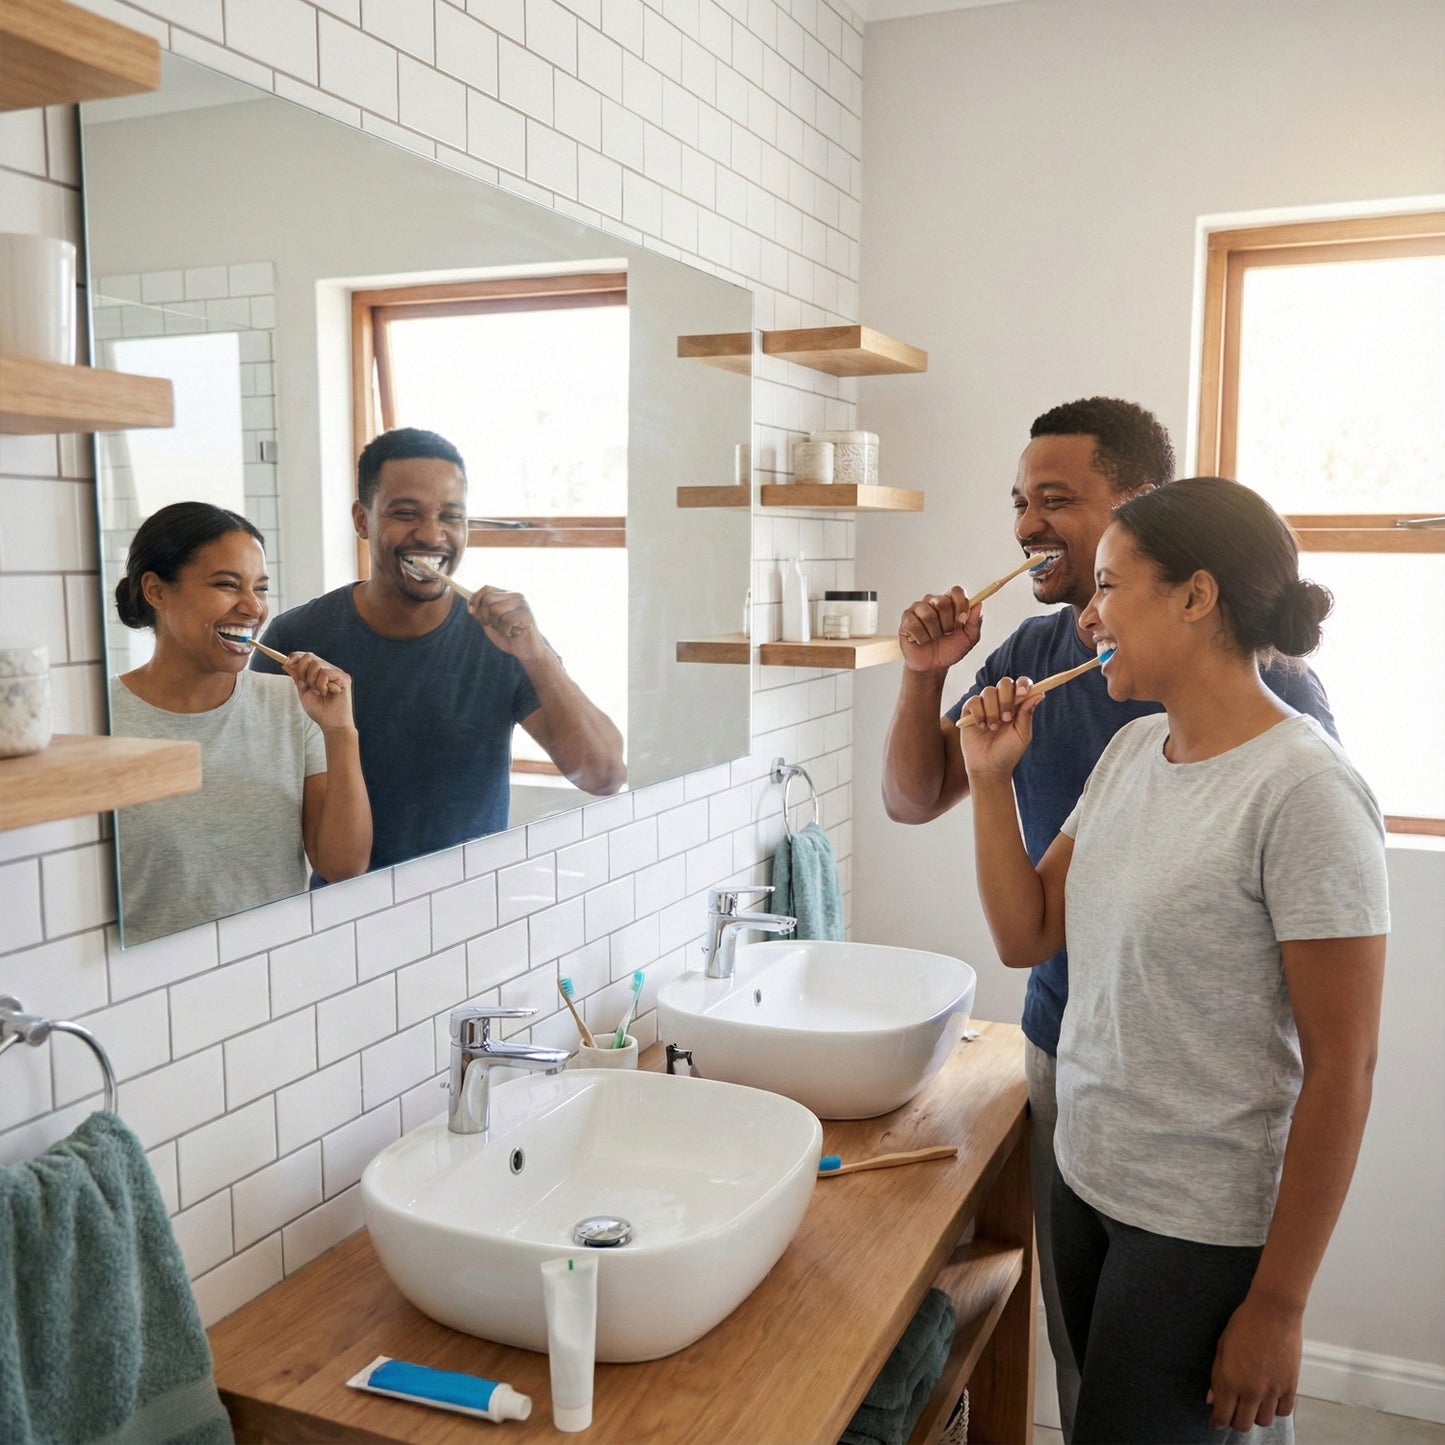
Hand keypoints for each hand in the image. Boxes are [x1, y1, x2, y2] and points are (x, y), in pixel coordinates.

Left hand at [282, 651, 354, 729]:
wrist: (331, 724)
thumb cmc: (319, 710)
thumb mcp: (303, 692)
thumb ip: (297, 678)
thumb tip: (286, 664)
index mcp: (318, 672)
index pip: (305, 656)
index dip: (294, 657)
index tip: (285, 664)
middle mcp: (328, 670)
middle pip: (309, 656)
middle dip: (301, 669)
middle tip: (304, 684)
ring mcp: (336, 673)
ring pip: (317, 664)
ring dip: (311, 679)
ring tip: (317, 692)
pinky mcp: (343, 678)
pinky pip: (326, 673)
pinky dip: (321, 684)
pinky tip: (325, 693)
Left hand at [467, 585, 545, 658]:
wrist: (529, 652)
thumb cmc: (510, 638)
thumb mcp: (491, 625)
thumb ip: (481, 615)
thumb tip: (471, 606)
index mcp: (508, 595)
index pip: (487, 589)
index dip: (475, 599)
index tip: (471, 611)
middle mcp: (516, 596)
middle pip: (488, 599)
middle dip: (485, 616)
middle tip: (494, 626)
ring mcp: (523, 604)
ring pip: (495, 610)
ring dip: (496, 625)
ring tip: (506, 631)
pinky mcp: (527, 614)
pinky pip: (506, 621)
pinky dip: (505, 631)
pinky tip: (514, 634)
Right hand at [898, 587, 981, 673]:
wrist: (933, 666)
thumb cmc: (950, 649)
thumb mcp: (969, 638)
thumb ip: (975, 622)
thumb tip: (979, 604)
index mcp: (950, 602)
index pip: (956, 591)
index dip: (961, 605)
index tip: (962, 620)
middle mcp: (933, 601)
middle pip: (942, 602)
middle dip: (947, 623)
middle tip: (945, 633)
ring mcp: (918, 609)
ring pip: (928, 615)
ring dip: (934, 633)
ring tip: (933, 638)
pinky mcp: (906, 619)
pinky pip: (915, 625)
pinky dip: (922, 638)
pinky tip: (922, 641)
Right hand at [957, 676, 1039, 781]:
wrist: (989, 766)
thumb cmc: (1008, 751)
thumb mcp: (1022, 734)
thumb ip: (1027, 713)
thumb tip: (1040, 694)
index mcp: (1017, 705)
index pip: (1021, 684)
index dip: (1023, 684)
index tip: (1023, 694)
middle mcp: (1001, 701)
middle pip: (1004, 682)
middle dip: (1006, 699)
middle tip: (1007, 718)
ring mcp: (985, 705)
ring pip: (988, 691)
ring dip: (992, 711)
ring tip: (993, 728)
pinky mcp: (969, 711)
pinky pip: (974, 701)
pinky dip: (979, 714)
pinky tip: (981, 727)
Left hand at [1207, 1294, 1301, 1431]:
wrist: (1273, 1312)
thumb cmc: (1243, 1324)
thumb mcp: (1222, 1347)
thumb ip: (1217, 1376)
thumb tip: (1211, 1399)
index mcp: (1231, 1380)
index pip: (1222, 1416)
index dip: (1217, 1422)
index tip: (1216, 1421)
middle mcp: (1252, 1390)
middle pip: (1243, 1425)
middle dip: (1234, 1421)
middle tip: (1232, 1411)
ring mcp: (1273, 1390)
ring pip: (1264, 1421)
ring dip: (1255, 1415)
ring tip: (1251, 1402)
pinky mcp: (1290, 1386)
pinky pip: (1283, 1412)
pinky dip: (1275, 1409)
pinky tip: (1269, 1398)